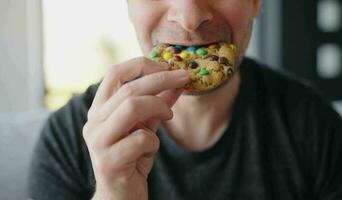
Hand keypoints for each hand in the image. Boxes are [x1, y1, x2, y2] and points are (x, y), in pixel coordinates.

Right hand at [83, 57, 188, 199]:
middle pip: (129, 88)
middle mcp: (94, 122)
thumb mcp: (146, 127)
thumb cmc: (132, 158)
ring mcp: (98, 141)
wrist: (119, 195)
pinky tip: (151, 149)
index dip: (142, 65)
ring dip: (159, 106)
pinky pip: (141, 139)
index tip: (166, 66)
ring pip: (132, 107)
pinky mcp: (109, 161)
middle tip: (184, 78)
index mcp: (99, 109)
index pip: (114, 73)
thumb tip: (176, 84)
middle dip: (162, 79)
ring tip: (169, 115)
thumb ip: (157, 106)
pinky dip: (154, 141)